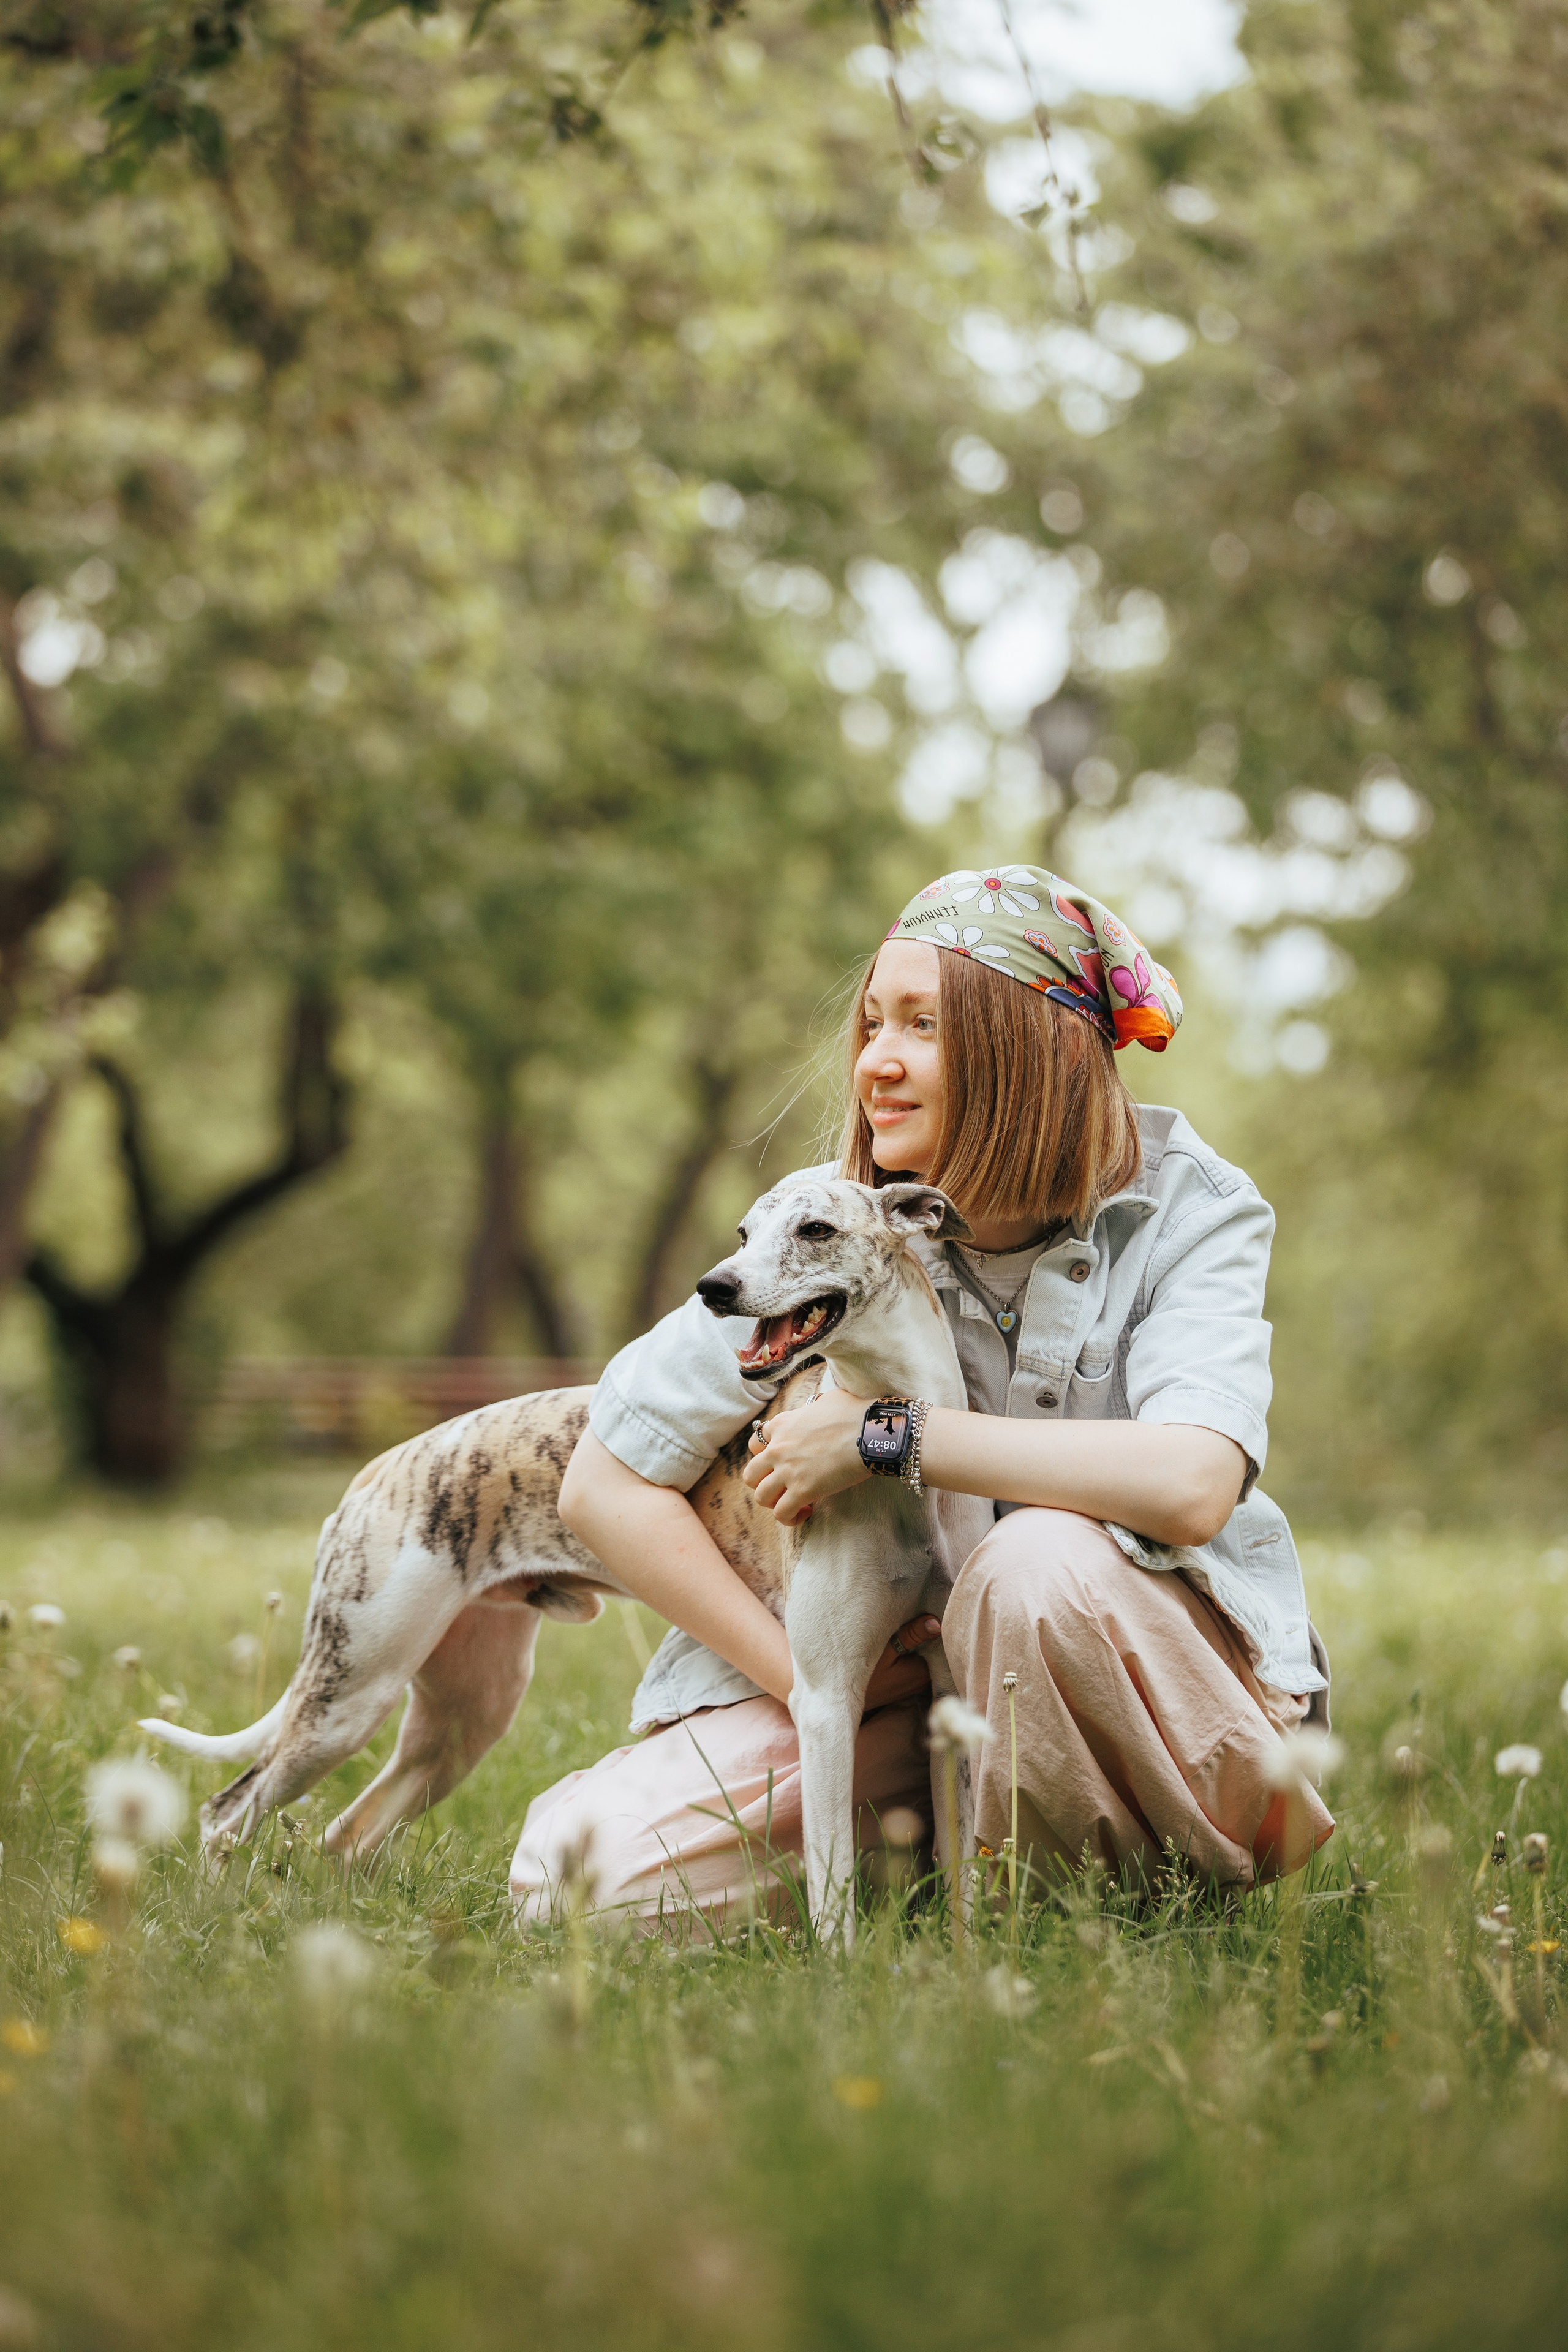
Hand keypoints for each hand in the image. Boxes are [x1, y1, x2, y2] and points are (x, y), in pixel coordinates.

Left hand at [743, 1384, 870, 1525]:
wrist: (871, 1432)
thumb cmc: (855, 1413)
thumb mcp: (827, 1400)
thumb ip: (815, 1407)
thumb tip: (821, 1408)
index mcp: (782, 1424)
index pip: (754, 1445)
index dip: (765, 1458)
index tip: (782, 1464)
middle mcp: (778, 1448)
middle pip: (750, 1475)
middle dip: (764, 1484)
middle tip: (784, 1488)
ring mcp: (787, 1470)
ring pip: (761, 1497)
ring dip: (775, 1503)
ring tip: (794, 1502)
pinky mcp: (802, 1491)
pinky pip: (781, 1513)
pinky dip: (790, 1517)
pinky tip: (806, 1511)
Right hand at [863, 1614, 942, 1711]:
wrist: (846, 1697)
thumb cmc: (865, 1676)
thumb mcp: (886, 1650)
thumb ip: (911, 1635)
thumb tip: (936, 1622)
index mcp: (923, 1671)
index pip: (938, 1644)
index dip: (934, 1627)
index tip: (928, 1611)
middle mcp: (923, 1680)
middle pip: (931, 1650)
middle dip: (925, 1634)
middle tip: (917, 1613)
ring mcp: (914, 1684)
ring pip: (922, 1657)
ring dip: (917, 1644)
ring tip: (908, 1625)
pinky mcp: (906, 1685)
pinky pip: (915, 1664)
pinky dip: (910, 1653)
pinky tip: (901, 1643)